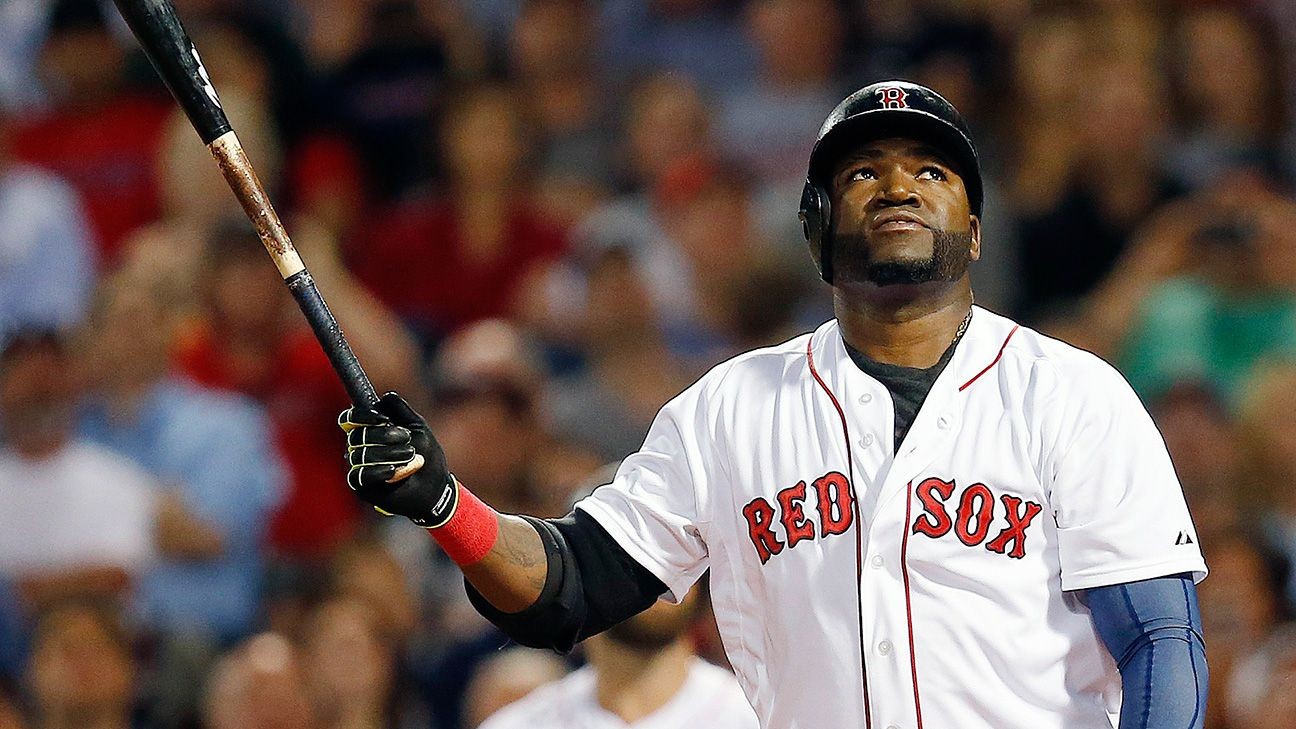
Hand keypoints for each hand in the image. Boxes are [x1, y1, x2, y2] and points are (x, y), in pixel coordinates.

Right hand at [338, 392, 457, 527]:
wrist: (435, 486)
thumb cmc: (426, 455)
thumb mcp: (418, 427)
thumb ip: (401, 411)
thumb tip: (386, 396)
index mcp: (370, 431)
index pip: (350, 419)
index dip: (360, 416)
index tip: (382, 418)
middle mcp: (360, 448)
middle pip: (356, 435)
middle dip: (384, 435)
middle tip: (407, 438)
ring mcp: (359, 468)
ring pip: (359, 455)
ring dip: (388, 453)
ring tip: (410, 455)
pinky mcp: (362, 488)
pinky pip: (360, 476)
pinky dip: (377, 471)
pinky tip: (393, 470)